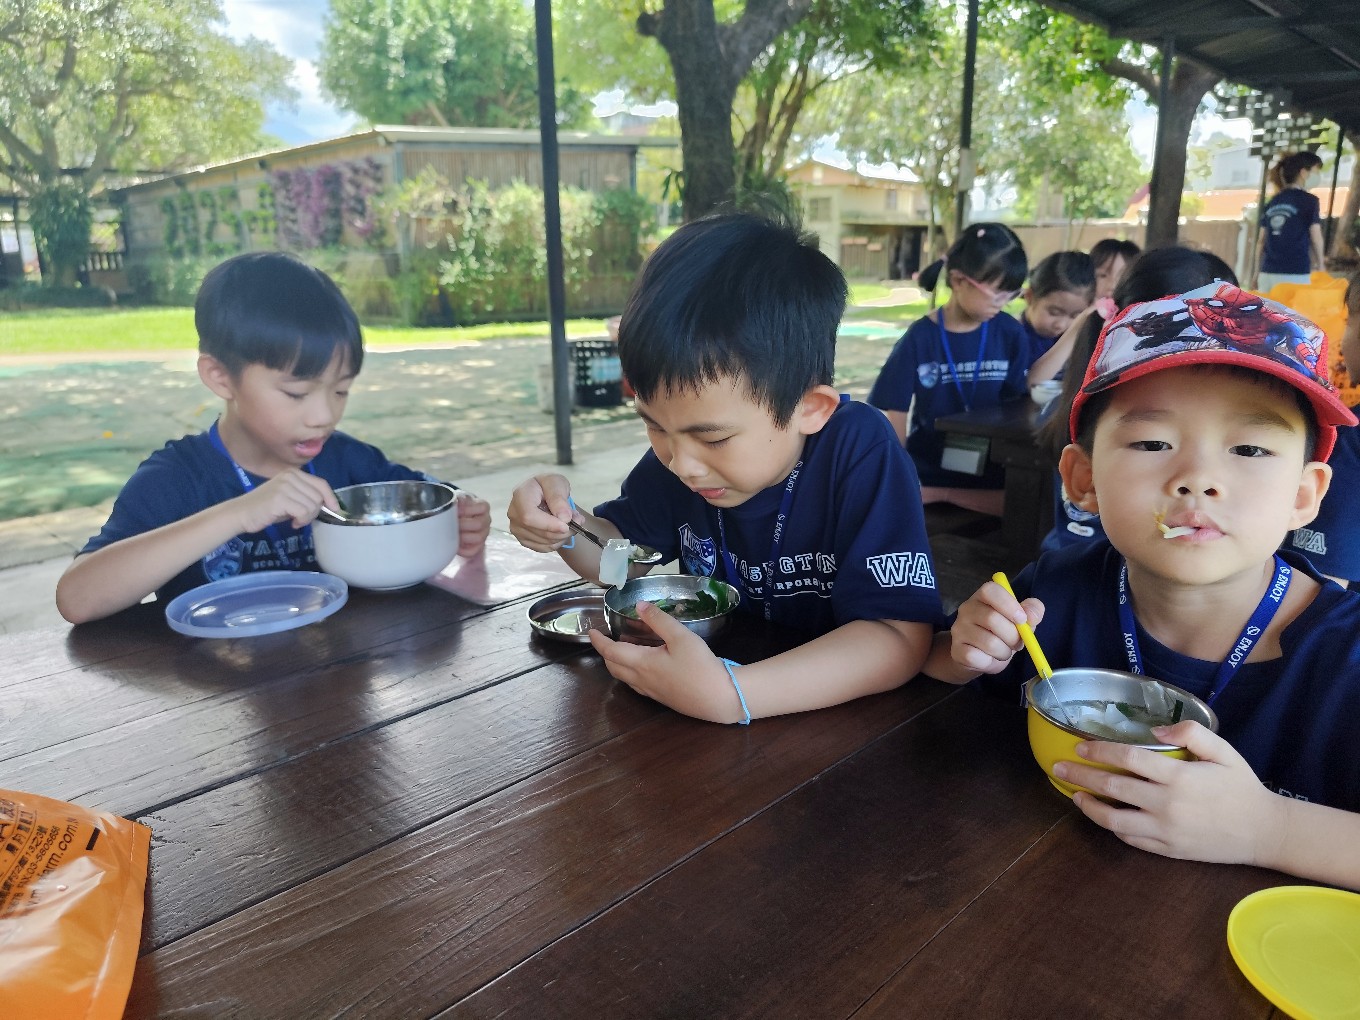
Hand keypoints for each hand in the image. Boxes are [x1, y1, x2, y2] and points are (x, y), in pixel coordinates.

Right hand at [234, 469, 336, 532]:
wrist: (242, 513)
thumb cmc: (267, 508)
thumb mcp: (290, 497)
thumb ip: (306, 496)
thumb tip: (329, 504)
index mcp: (293, 473)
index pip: (321, 483)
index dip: (331, 497)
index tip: (335, 509)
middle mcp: (290, 476)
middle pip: (318, 497)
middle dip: (314, 512)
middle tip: (301, 518)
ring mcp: (285, 486)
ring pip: (312, 506)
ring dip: (307, 518)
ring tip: (294, 520)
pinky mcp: (280, 499)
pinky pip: (304, 512)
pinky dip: (301, 521)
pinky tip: (292, 523)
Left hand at [455, 493, 491, 554]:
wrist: (457, 519)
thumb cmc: (458, 508)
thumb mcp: (457, 499)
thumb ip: (458, 499)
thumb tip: (457, 502)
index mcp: (483, 507)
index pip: (483, 507)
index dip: (468, 509)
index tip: (456, 511)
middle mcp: (486, 520)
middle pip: (479, 524)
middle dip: (462, 524)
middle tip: (450, 524)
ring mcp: (483, 534)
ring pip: (478, 538)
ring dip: (462, 537)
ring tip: (451, 534)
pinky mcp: (478, 547)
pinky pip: (472, 551)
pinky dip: (462, 550)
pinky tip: (454, 545)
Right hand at [507, 474, 573, 550]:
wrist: (543, 494)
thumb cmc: (549, 486)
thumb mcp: (557, 483)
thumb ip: (559, 498)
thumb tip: (563, 518)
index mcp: (520, 496)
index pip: (529, 516)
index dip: (549, 524)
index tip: (566, 525)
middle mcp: (514, 514)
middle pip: (539, 532)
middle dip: (562, 531)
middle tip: (577, 522)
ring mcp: (517, 529)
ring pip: (544, 542)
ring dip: (562, 536)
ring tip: (569, 522)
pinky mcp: (523, 540)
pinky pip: (544, 548)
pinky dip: (557, 542)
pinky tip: (560, 530)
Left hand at [587, 601, 745, 723]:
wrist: (718, 698)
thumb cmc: (700, 665)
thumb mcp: (681, 636)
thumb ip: (659, 620)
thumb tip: (638, 605)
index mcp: (642, 663)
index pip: (611, 652)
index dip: (599, 641)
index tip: (592, 631)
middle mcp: (641, 680)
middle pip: (613, 668)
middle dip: (605, 653)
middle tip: (606, 639)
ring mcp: (650, 692)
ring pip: (623, 678)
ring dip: (616, 664)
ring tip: (621, 649)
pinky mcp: (661, 698)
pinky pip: (635, 685)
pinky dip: (628, 673)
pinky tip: (642, 666)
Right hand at [950, 579, 1044, 674]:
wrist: (978, 658)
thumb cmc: (1002, 634)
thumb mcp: (1020, 620)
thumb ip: (1031, 612)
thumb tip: (1032, 615)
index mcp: (982, 597)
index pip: (990, 590)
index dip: (1008, 604)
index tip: (1022, 619)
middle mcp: (966, 609)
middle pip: (992, 619)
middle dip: (1013, 636)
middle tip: (1017, 643)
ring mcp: (959, 630)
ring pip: (989, 642)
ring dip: (1004, 651)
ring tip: (1003, 651)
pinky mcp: (957, 650)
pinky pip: (979, 657)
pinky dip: (991, 661)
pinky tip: (989, 659)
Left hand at [1055, 721, 1287, 866]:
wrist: (1264, 832)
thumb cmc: (1241, 786)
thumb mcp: (1224, 751)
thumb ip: (1191, 733)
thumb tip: (1156, 730)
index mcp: (1179, 777)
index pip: (1128, 760)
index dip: (1099, 751)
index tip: (1080, 746)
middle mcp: (1167, 805)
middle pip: (1112, 788)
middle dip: (1081, 776)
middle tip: (1060, 767)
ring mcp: (1165, 831)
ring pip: (1114, 821)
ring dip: (1089, 807)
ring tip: (1073, 795)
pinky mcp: (1167, 850)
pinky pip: (1131, 840)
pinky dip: (1112, 828)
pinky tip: (1102, 815)